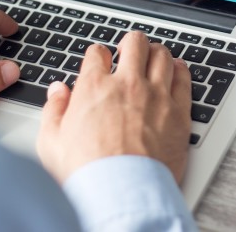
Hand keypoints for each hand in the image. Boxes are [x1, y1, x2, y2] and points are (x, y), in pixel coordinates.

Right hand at [37, 31, 192, 183]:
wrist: (121, 193)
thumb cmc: (87, 173)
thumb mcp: (51, 142)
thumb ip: (54, 110)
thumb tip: (57, 92)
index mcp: (95, 88)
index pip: (97, 54)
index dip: (97, 55)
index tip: (99, 60)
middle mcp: (128, 85)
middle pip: (135, 43)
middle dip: (131, 43)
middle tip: (130, 50)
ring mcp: (156, 96)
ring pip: (162, 56)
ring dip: (157, 52)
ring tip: (154, 57)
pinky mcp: (178, 112)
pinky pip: (184, 79)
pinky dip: (180, 71)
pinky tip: (177, 71)